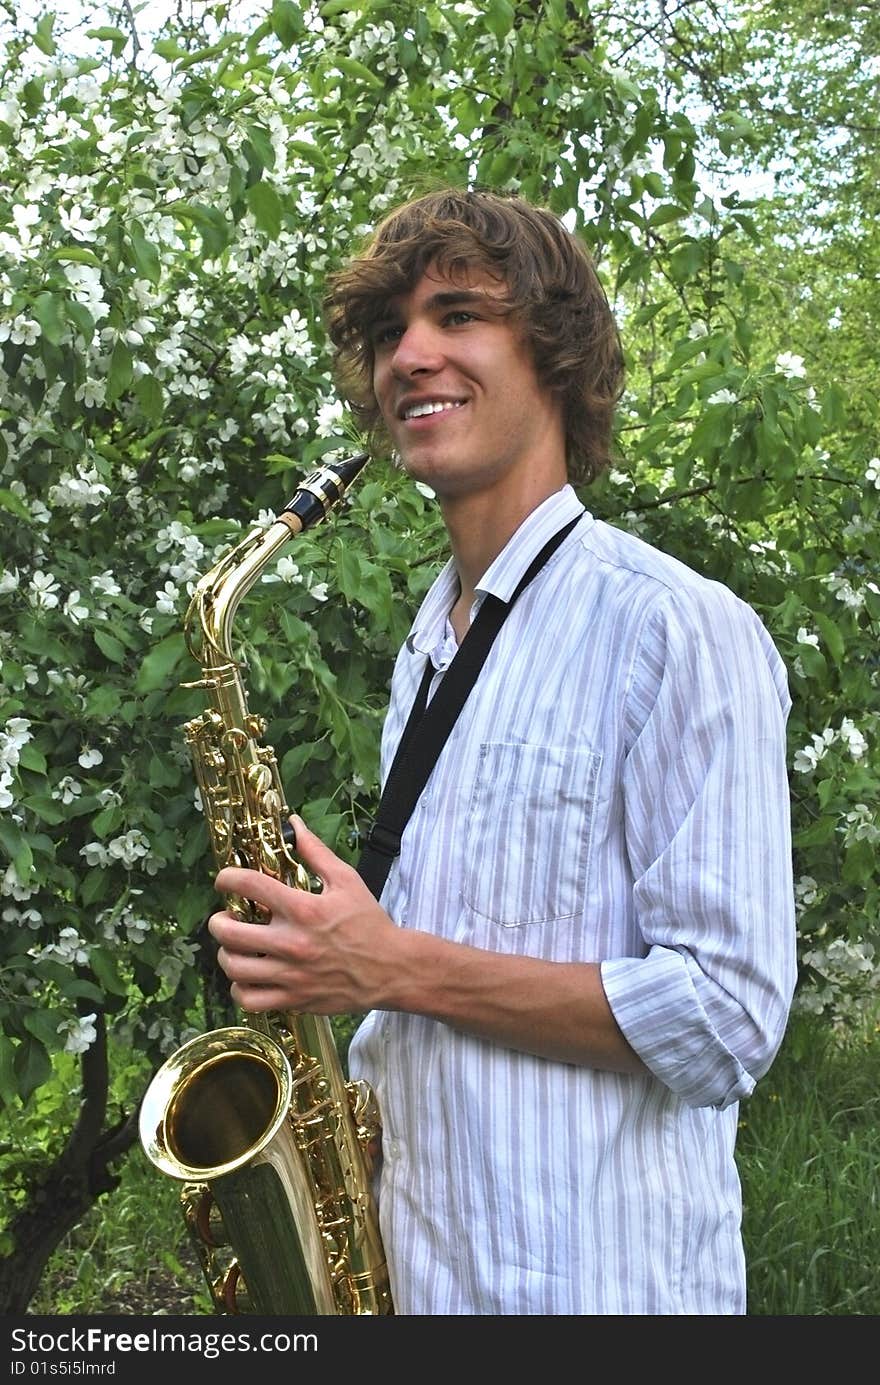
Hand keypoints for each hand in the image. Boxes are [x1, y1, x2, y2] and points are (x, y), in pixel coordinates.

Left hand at [208, 815, 399, 1014]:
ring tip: (234, 947)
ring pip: (235, 968)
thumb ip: (315, 852)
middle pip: (229, 933)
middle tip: (225, 918)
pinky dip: (239, 988)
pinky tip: (247, 977)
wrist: (391, 969)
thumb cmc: (368, 923)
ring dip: (226, 954)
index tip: (225, 880)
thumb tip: (293, 824)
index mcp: (304, 909)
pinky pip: (249, 1000)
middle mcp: (292, 943)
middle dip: (218, 922)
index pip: (250, 885)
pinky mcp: (294, 999)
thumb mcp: (346, 880)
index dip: (227, 878)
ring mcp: (291, 974)